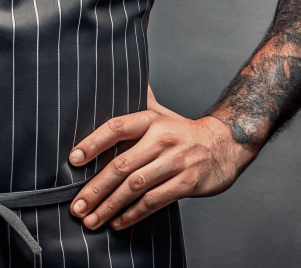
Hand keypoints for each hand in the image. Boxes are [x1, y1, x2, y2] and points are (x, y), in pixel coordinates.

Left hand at [68, 88, 256, 230]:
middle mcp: (161, 139)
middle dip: (96, 188)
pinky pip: (154, 201)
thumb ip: (139, 101)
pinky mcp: (187, 183)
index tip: (73, 160)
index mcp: (151, 120)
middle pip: (122, 165)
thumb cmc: (184, 131)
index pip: (116, 128)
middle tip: (77, 205)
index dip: (93, 142)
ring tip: (91, 219)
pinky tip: (118, 222)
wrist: (226, 144)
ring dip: (110, 206)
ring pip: (135, 187)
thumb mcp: (162, 113)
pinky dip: (133, 214)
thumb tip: (120, 77)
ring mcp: (175, 162)